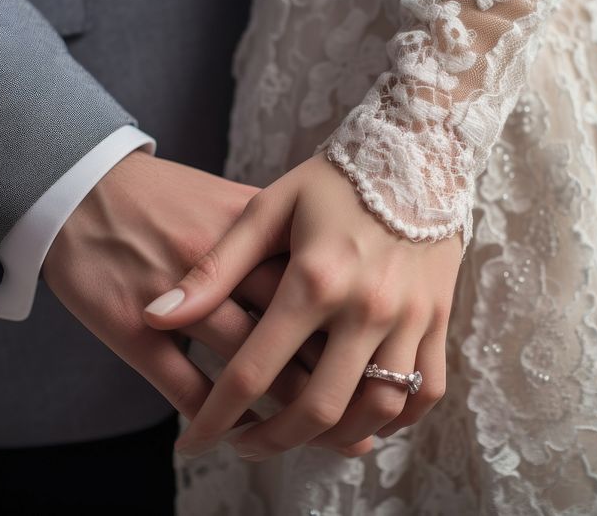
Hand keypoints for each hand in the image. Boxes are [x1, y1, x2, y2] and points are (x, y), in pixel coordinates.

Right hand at [43, 150, 370, 456]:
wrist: (83, 184)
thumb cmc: (163, 194)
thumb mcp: (233, 202)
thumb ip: (284, 237)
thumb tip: (332, 266)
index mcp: (257, 233)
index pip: (321, 294)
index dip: (352, 340)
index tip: (378, 373)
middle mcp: (227, 269)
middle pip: (294, 337)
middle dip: (331, 388)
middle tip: (356, 430)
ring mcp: (180, 303)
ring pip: (246, 369)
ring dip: (280, 415)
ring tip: (308, 442)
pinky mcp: (133, 328)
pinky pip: (185, 385)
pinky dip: (216, 414)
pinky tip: (236, 431)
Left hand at [144, 152, 460, 460]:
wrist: (418, 150)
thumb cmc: (333, 179)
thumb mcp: (267, 210)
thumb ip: (215, 268)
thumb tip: (157, 315)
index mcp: (314, 279)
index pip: (255, 372)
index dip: (217, 418)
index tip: (194, 443)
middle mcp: (366, 306)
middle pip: (318, 408)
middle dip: (273, 442)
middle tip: (245, 446)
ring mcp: (409, 316)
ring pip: (377, 410)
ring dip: (335, 438)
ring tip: (301, 435)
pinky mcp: (439, 318)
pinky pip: (427, 391)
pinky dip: (397, 419)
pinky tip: (364, 418)